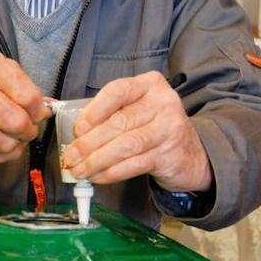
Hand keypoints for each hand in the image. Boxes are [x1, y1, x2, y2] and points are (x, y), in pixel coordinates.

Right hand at [0, 49, 46, 161]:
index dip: (40, 110)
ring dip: (18, 143)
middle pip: (19, 124)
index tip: (38, 112)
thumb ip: (22, 83)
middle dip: (30, 129)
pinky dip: (4, 152)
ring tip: (14, 134)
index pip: (29, 98)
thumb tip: (46, 109)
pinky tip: (1, 140)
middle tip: (28, 126)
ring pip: (8, 145)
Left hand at [61, 71, 212, 191]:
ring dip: (96, 161)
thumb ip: (110, 113)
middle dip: (88, 143)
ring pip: (125, 146)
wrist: (190, 152)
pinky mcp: (168, 155)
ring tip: (79, 170)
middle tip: (70, 157)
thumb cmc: (153, 127)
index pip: (117, 91)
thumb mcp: (137, 109)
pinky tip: (97, 176)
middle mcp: (163, 103)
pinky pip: (133, 164)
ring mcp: (169, 129)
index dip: (94, 110)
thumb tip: (74, 133)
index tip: (77, 128)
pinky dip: (110, 172)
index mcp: (150, 84)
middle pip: (118, 122)